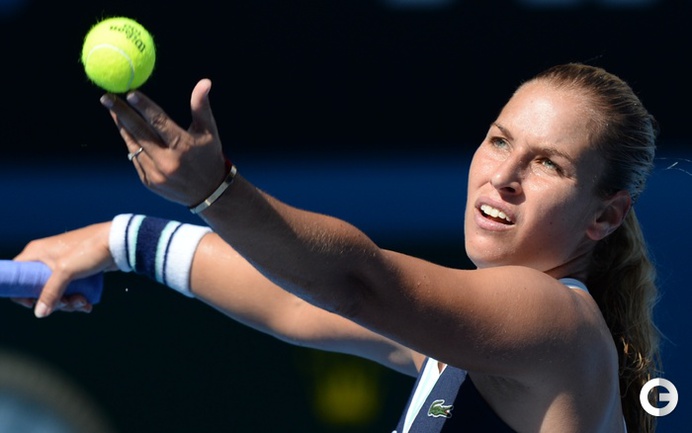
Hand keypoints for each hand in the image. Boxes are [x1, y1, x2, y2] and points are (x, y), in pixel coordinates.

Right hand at [13, 222, 116, 317]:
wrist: (117, 243)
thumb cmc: (88, 251)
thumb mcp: (66, 271)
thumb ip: (50, 293)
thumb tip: (39, 313)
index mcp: (36, 253)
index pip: (17, 275)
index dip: (22, 292)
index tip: (35, 303)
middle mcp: (46, 258)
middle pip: (40, 289)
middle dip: (55, 301)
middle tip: (69, 302)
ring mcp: (62, 265)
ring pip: (58, 292)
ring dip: (69, 302)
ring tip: (83, 302)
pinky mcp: (77, 270)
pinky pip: (71, 289)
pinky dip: (77, 298)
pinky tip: (87, 304)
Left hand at [100, 79, 228, 207]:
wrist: (209, 192)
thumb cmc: (209, 155)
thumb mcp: (209, 131)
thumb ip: (201, 106)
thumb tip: (204, 82)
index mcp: (184, 147)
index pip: (159, 122)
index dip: (144, 107)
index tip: (130, 93)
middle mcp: (168, 162)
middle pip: (140, 132)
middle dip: (121, 113)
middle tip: (106, 97)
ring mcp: (156, 174)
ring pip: (134, 145)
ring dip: (123, 127)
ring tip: (113, 111)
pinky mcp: (149, 182)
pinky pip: (136, 158)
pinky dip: (132, 144)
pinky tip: (128, 132)